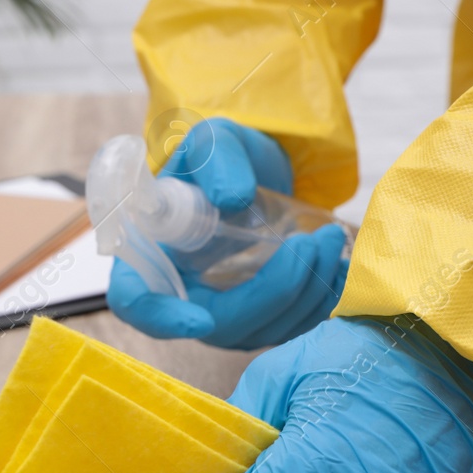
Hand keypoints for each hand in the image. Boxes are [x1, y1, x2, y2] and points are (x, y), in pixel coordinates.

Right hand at [107, 118, 347, 349]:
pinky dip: (320, 303)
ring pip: (261, 330)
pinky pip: (290, 330)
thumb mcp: (213, 141)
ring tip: (329, 239)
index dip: (161, 318)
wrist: (256, 175)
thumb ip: (217, 162)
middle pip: (218, 323)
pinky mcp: (257, 320)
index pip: (136, 302)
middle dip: (273, 290)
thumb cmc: (221, 158)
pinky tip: (337, 267)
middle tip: (311, 242)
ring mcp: (219, 313)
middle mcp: (179, 294)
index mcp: (148, 253)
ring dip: (306, 291)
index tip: (201, 318)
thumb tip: (233, 198)